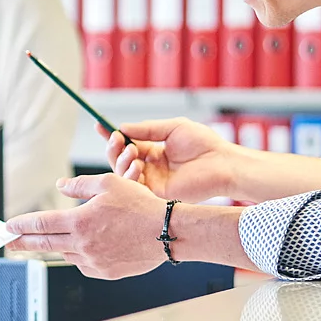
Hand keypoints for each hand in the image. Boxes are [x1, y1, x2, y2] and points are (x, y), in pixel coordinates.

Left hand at [5, 173, 168, 277]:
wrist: (168, 232)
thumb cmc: (141, 205)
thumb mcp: (109, 183)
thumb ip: (80, 185)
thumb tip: (60, 186)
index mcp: (80, 222)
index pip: (41, 224)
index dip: (22, 225)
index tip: (8, 228)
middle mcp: (83, 244)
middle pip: (45, 244)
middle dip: (23, 243)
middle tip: (8, 245)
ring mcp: (94, 261)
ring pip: (66, 254)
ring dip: (57, 247)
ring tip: (50, 242)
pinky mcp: (106, 272)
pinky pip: (84, 265)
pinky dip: (79, 256)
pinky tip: (82, 248)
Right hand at [107, 117, 239, 201]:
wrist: (222, 163)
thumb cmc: (204, 144)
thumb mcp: (172, 128)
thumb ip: (147, 129)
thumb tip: (122, 128)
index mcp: (155, 152)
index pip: (127, 144)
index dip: (112, 137)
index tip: (99, 126)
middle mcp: (151, 168)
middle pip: (120, 160)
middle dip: (113, 148)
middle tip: (116, 139)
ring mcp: (153, 182)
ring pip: (123, 174)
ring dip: (121, 161)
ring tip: (132, 151)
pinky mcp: (156, 195)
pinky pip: (134, 187)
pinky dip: (130, 175)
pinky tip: (137, 164)